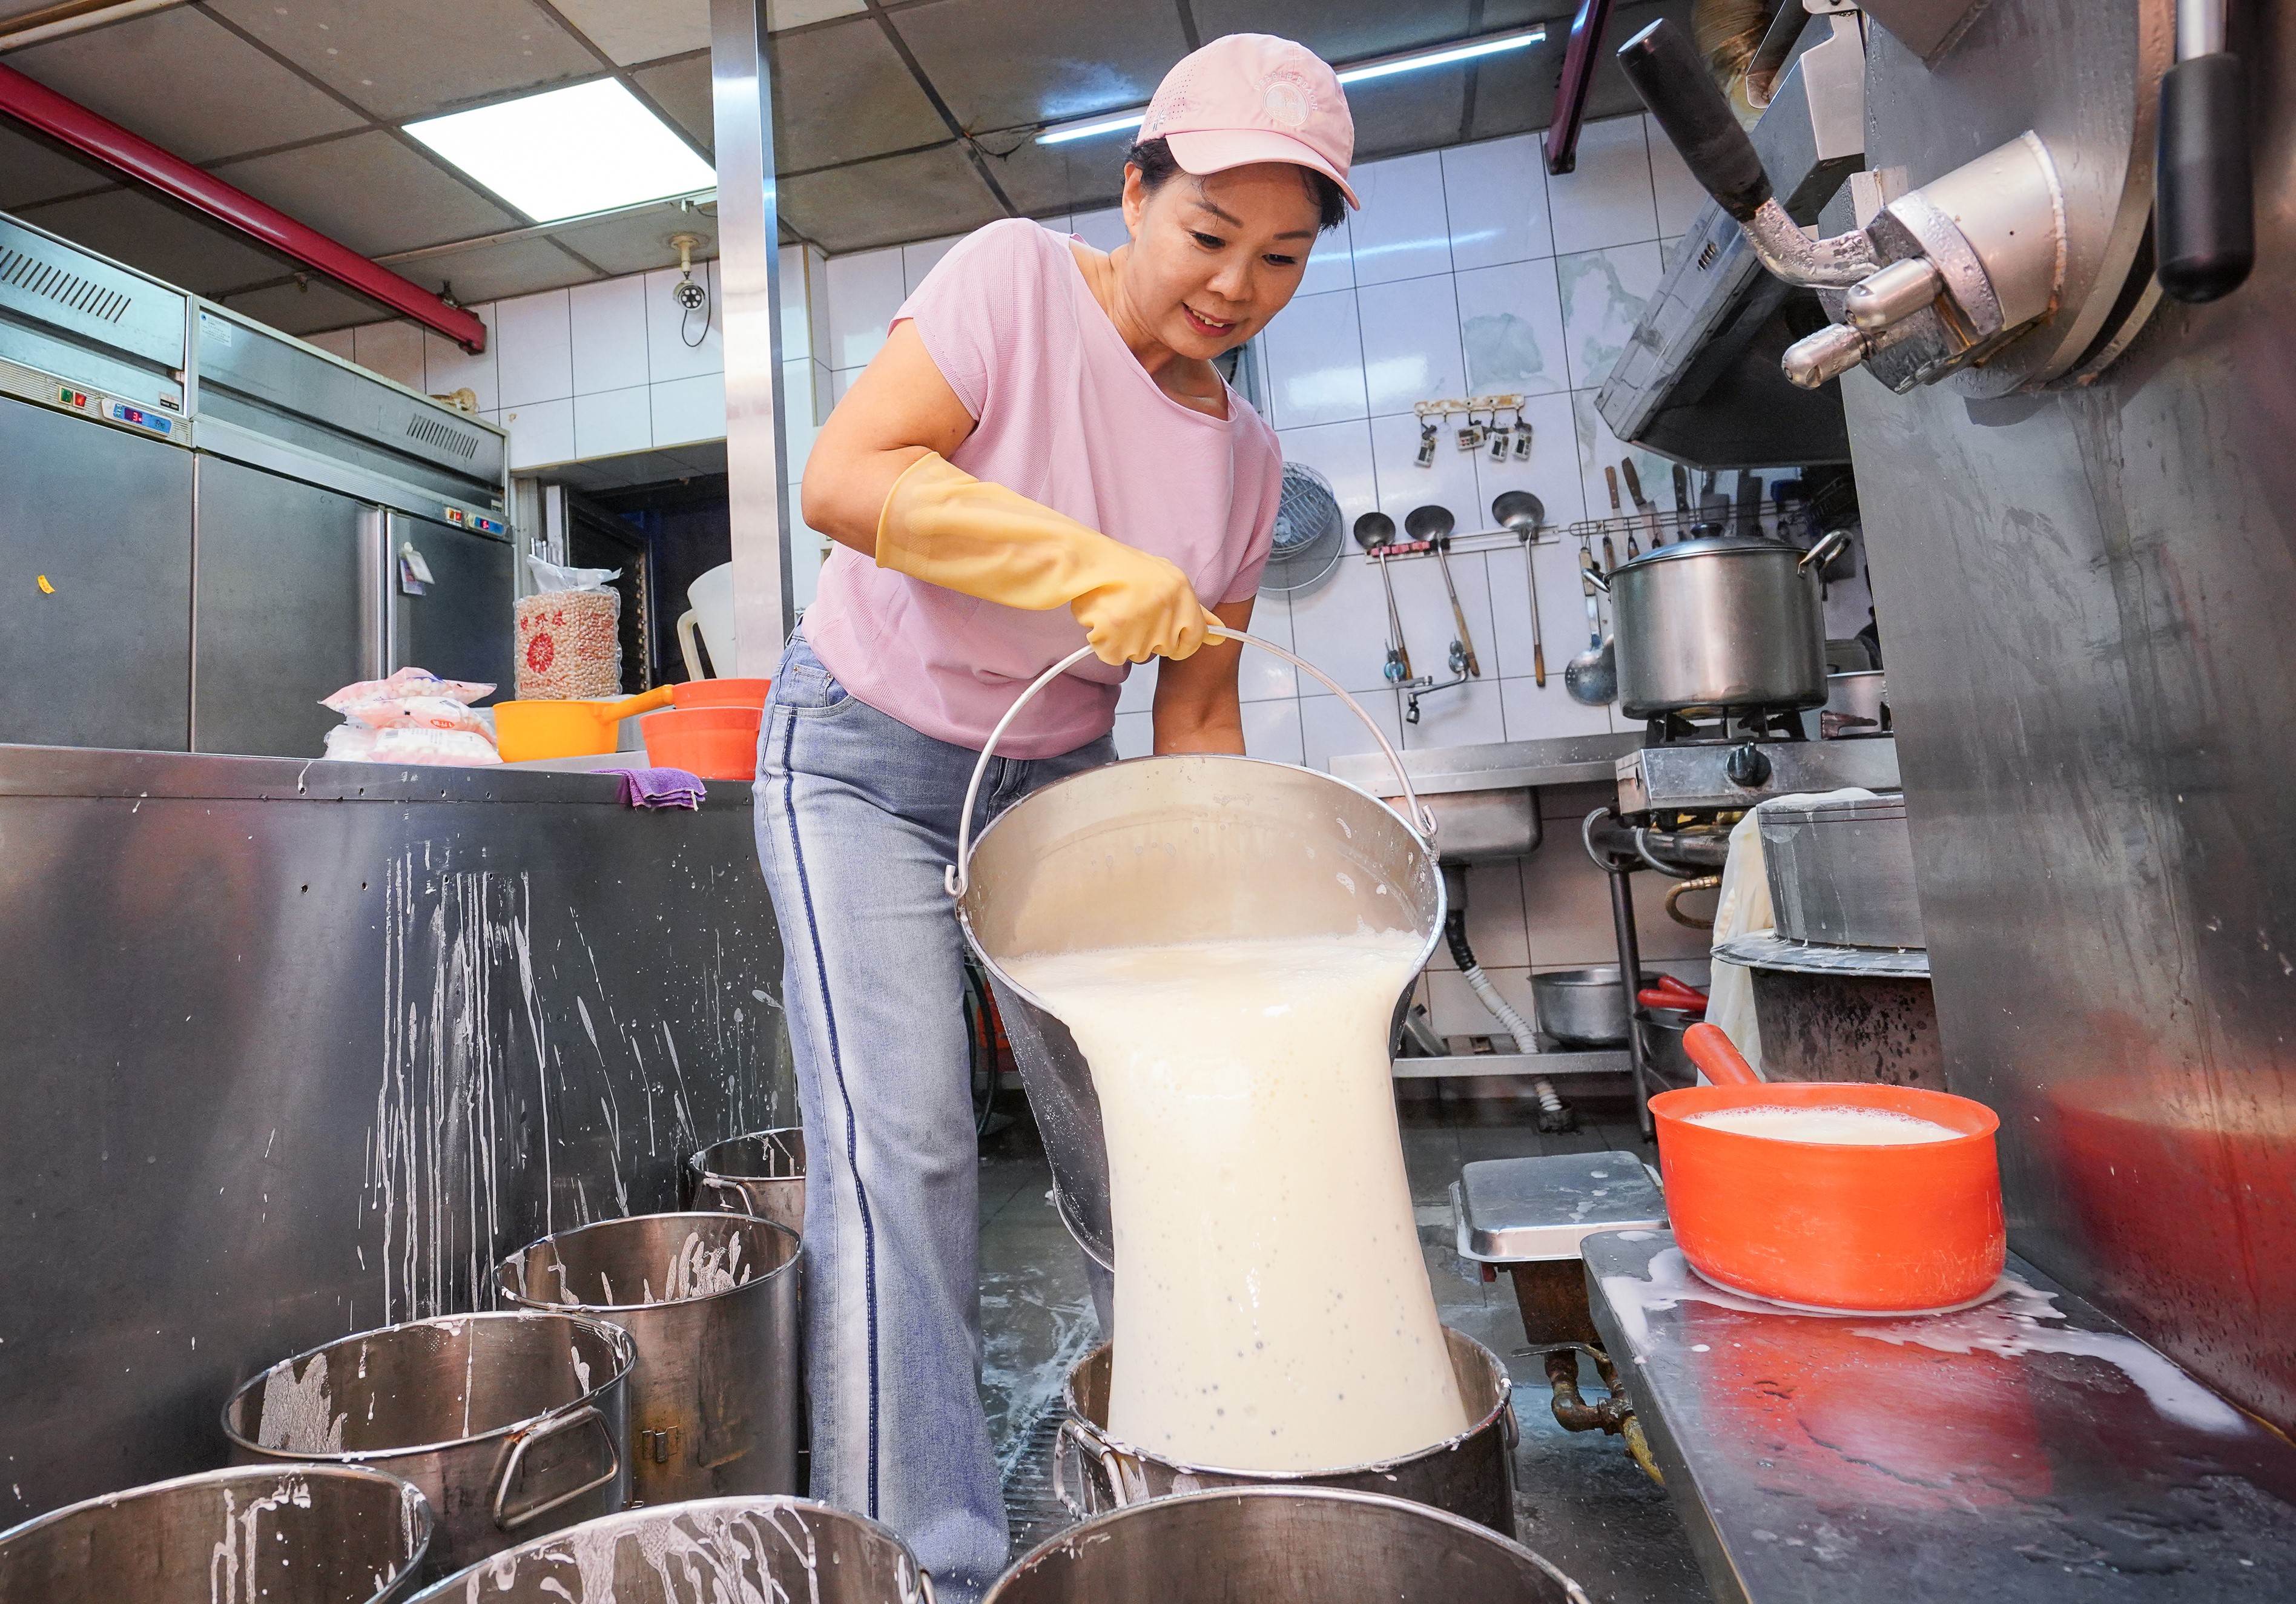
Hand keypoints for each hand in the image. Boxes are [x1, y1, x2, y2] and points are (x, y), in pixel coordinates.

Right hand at [1071, 552, 1219, 664]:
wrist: (1086, 561)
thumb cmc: (1125, 568)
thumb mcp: (1169, 580)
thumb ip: (1196, 611)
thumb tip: (1221, 634)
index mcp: (1183, 597)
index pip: (1193, 640)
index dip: (1179, 641)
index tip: (1167, 634)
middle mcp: (1166, 615)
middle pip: (1164, 648)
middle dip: (1150, 637)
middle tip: (1133, 611)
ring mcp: (1141, 631)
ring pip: (1138, 653)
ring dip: (1126, 639)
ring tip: (1116, 610)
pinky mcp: (1116, 644)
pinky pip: (1115, 655)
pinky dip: (1106, 644)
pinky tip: (1103, 620)